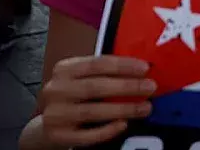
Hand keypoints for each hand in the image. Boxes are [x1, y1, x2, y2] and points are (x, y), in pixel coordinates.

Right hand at [37, 55, 155, 146]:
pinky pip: (86, 135)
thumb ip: (106, 72)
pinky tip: (123, 124)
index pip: (96, 63)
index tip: (145, 68)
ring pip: (92, 111)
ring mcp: (55, 114)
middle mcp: (56, 90)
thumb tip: (142, 70)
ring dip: (123, 109)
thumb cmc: (75, 94)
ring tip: (145, 108)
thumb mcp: (83, 77)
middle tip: (151, 87)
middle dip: (127, 86)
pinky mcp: (57, 135)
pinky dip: (107, 130)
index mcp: (64, 69)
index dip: (122, 65)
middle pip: (95, 87)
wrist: (48, 121)